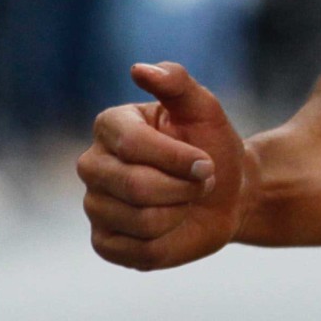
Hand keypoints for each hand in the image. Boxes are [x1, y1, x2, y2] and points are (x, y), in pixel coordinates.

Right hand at [78, 62, 248, 269]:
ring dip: (180, 211)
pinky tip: (171, 224)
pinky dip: (168, 241)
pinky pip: (138, 251)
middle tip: (199, 181)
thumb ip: (176, 82)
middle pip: (134, 185)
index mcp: (110, 125)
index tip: (206, 162)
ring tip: (184, 200)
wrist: (227, 192)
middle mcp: (92, 164)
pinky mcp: (105, 242)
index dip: (178, 158)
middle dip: (183, 187)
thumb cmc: (212, 145)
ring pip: (141, 220)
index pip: (134, 144)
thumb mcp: (204, 108)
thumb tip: (139, 69)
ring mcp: (94, 205)